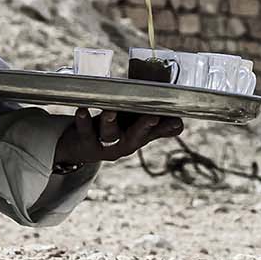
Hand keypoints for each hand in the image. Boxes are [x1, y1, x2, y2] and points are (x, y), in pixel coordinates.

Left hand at [54, 107, 183, 168]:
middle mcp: (124, 143)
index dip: (167, 127)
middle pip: (136, 136)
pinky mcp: (85, 142)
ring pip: (110, 133)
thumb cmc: (113, 133)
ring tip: (111, 111)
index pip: (156, 131)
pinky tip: (82, 110)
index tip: (178, 121)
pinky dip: (83, 121)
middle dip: (145, 126)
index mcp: (138, 137)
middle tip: (154, 117)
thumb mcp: (134, 131)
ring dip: (111, 122)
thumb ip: (155, 127)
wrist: (80, 149)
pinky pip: (85, 131)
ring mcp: (105, 145)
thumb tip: (180, 124)